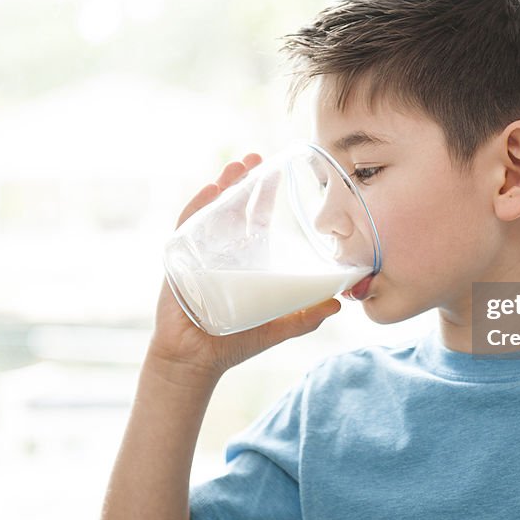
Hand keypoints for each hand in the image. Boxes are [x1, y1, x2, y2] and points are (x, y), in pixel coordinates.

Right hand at [150, 154, 341, 379]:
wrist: (196, 362)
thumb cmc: (234, 343)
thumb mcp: (278, 326)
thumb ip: (306, 316)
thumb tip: (339, 304)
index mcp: (245, 259)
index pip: (256, 218)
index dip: (265, 194)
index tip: (275, 170)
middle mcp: (222, 251)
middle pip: (233, 207)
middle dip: (243, 180)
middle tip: (254, 157)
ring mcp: (199, 254)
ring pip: (211, 211)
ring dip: (222, 186)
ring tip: (235, 166)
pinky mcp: (179, 262)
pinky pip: (187, 228)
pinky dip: (198, 208)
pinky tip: (210, 191)